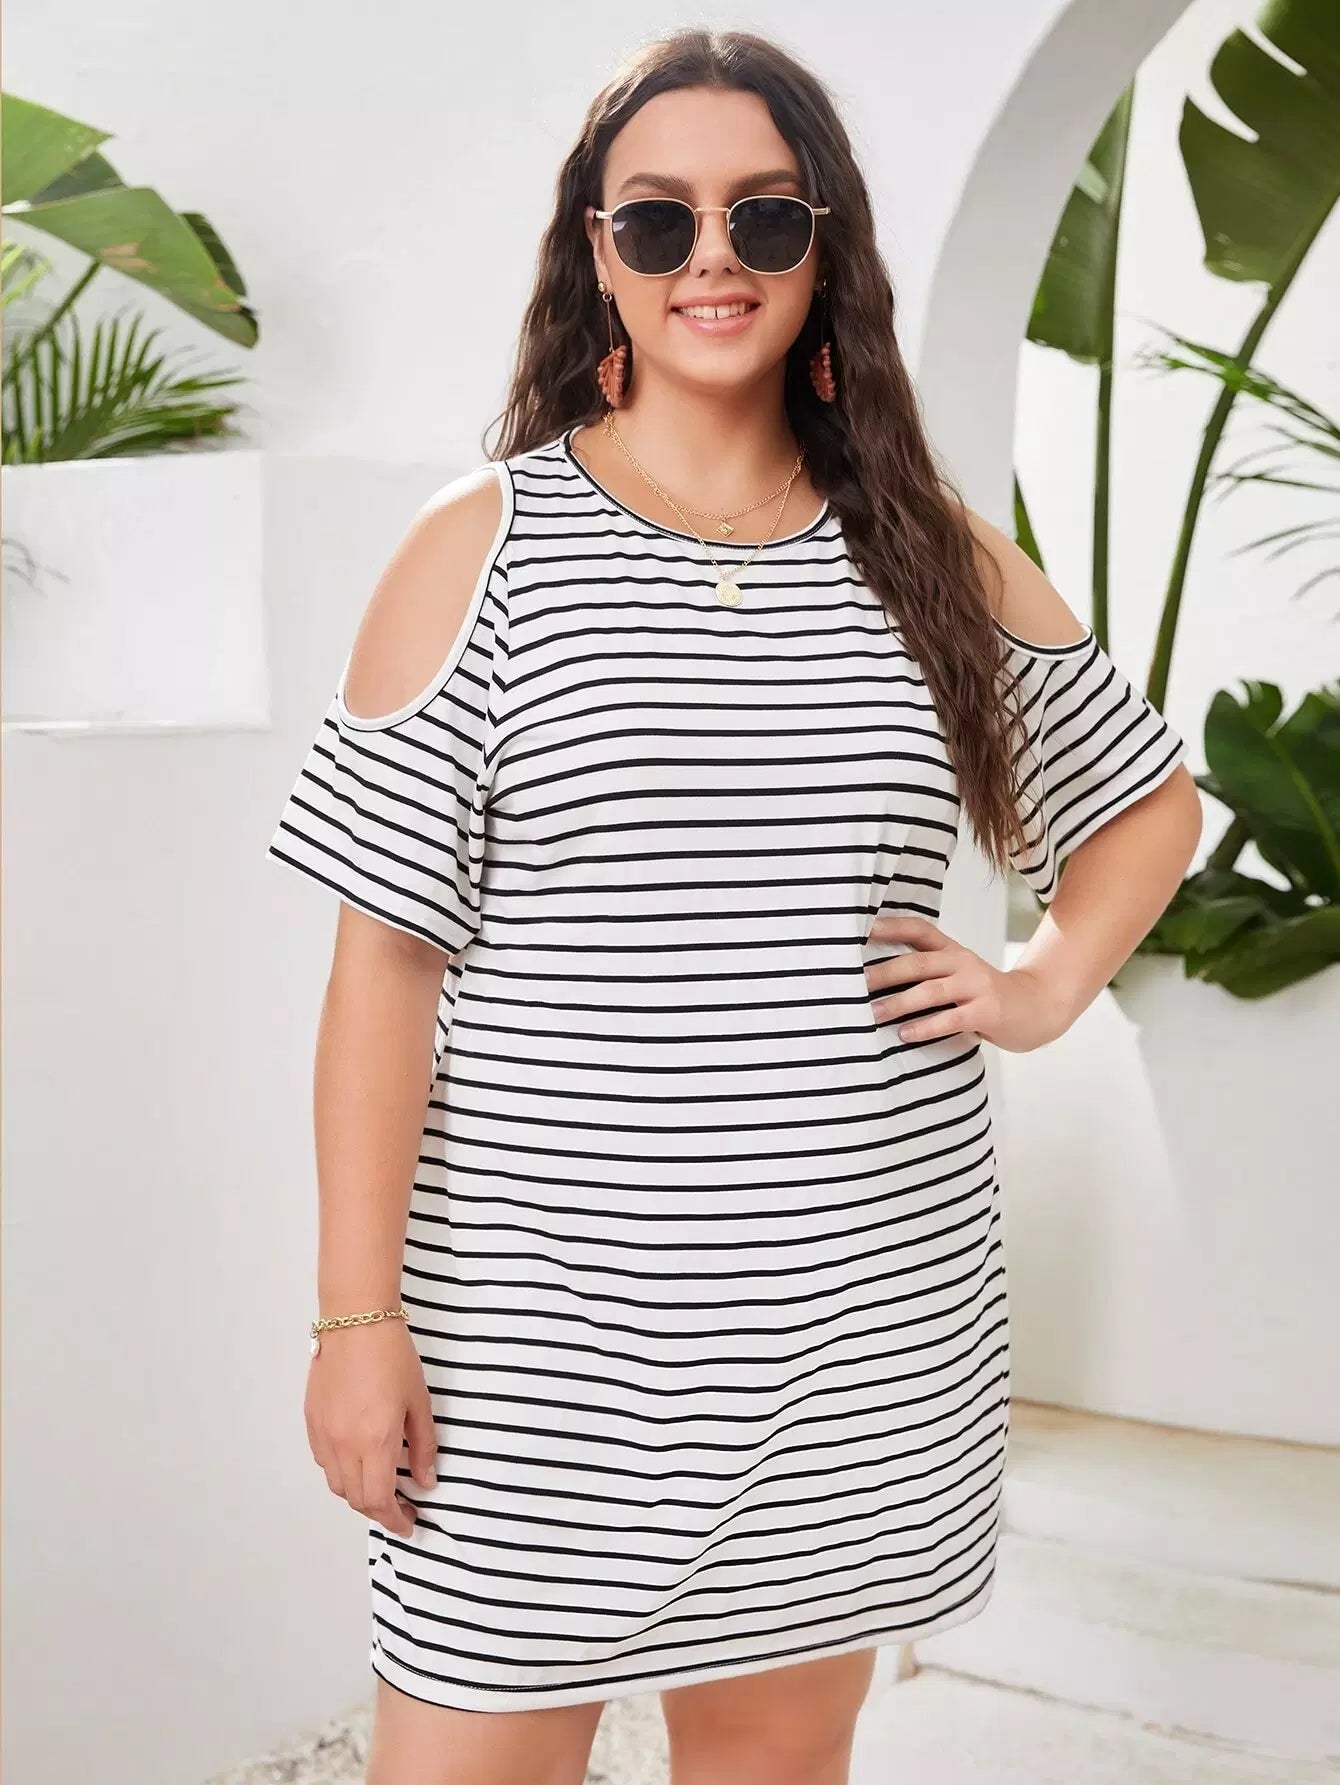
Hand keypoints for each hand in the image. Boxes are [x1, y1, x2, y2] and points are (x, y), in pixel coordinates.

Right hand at [304, 1316, 437, 1537]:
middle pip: (356, 1499)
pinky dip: (341, 1471)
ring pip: (337, 1484)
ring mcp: (324, 1434)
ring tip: (380, 1484)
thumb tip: (426, 1481)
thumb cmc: (392, 1356)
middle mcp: (344, 1445)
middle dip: (379, 1511)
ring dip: (358, 1493)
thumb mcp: (419, 1401)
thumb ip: (423, 1446)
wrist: (355, 1320)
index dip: (394, 1521)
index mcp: (375, 1442)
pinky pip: (324, 1461)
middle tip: (400, 1507)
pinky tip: (358, 1458)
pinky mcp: (311, 1421)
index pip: (379, 1501)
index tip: (408, 1524)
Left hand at [864, 913, 1071, 1053]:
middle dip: (884, 972)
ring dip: (899, 1003)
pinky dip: (926, 1027)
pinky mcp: (986, 1011)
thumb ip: (927, 973)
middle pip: (918, 962)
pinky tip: (905, 1034)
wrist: (1035, 1008)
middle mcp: (962, 962)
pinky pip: (951, 1019)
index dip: (892, 927)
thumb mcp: (958, 974)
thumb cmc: (983, 995)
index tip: (863, 929)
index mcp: (952, 951)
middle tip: (855, 981)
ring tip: (873, 1013)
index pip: (920, 930)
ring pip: (930, 991)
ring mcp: (975, 986)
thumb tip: (873, 978)